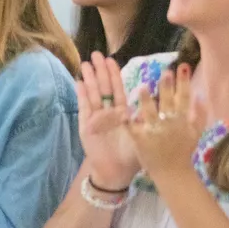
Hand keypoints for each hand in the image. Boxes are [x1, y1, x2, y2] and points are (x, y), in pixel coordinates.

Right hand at [74, 52, 140, 189]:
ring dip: (89, 79)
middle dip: (99, 71)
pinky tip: (79, 82)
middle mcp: (108, 112)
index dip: (114, 74)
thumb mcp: (141, 134)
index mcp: (121, 112)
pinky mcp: (86, 126)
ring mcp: (96, 118)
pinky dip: (82, 95)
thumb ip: (142, 117)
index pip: (117, 89)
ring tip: (85, 64)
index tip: (111, 59)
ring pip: (92, 94)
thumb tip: (149, 97)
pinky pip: (84, 108)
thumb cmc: (132, 155)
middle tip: (96, 54)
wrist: (117, 173)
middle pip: (103, 87)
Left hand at [126, 64, 207, 184]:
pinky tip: (124, 112)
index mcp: (182, 120)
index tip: (183, 66)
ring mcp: (154, 132)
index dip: (184, 82)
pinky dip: (129, 120)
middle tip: (165, 72)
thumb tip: (201, 94)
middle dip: (167, 87)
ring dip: (147, 100)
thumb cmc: (183, 151)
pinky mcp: (140, 140)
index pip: (184, 98)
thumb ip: (199, 113)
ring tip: (143, 87)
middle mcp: (169, 124)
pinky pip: (133, 128)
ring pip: (150, 113)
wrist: (172, 174)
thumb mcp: (196, 132)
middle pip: (168, 102)